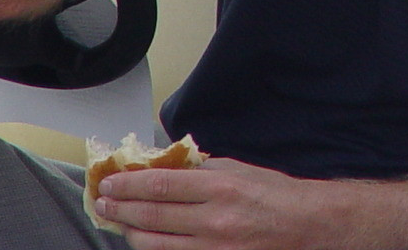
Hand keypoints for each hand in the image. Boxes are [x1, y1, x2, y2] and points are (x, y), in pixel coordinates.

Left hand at [92, 159, 337, 249]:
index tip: (111, 180)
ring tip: (116, 219)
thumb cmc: (273, 193)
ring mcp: (212, 247)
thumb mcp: (238, 169)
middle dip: (121, 207)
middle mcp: (214, 219)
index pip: (162, 184)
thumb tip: (164, 165)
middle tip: (102, 200)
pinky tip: (143, 238)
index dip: (130, 183)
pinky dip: (154, 247)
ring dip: (130, 230)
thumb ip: (201, 168)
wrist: (304, 226)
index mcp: (220, 187)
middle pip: (152, 215)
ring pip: (155, 243)